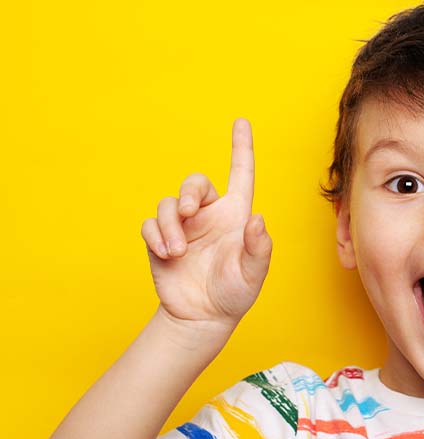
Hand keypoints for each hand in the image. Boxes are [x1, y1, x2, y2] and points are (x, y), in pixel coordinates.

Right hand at [140, 118, 271, 329]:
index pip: (240, 175)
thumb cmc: (234, 294)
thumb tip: (257, 218)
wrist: (202, 317)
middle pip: (195, 183)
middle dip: (188, 193)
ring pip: (168, 205)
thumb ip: (258, 248)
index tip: (242, 122)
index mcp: (235, 215)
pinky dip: (155, 235)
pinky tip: (167, 255)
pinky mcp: (160, 241)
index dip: (242, 148)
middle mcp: (208, 216)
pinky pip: (149, 225)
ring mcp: (183, 228)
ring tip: (178, 252)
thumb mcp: (253, 274)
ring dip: (170, 225)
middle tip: (188, 213)